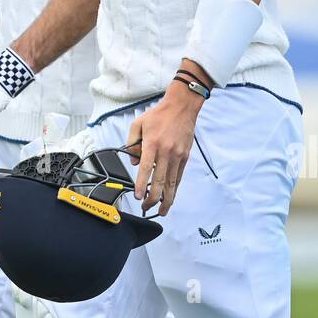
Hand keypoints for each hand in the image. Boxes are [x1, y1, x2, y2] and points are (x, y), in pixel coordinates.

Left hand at [127, 82, 203, 215]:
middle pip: (160, 181)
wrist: (182, 107)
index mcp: (152, 143)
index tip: (138, 197)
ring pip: (172, 183)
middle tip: (147, 207)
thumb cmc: (159, 115)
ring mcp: (177, 155)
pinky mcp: (185, 157)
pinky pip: (178, 176)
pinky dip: (174, 189)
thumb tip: (134, 163)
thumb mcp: (138, 124)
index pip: (146, 169)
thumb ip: (132, 143)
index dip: (142, 185)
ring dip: (166, 199)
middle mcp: (166, 151)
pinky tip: (170, 197)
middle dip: (153, 198)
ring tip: (161, 210)